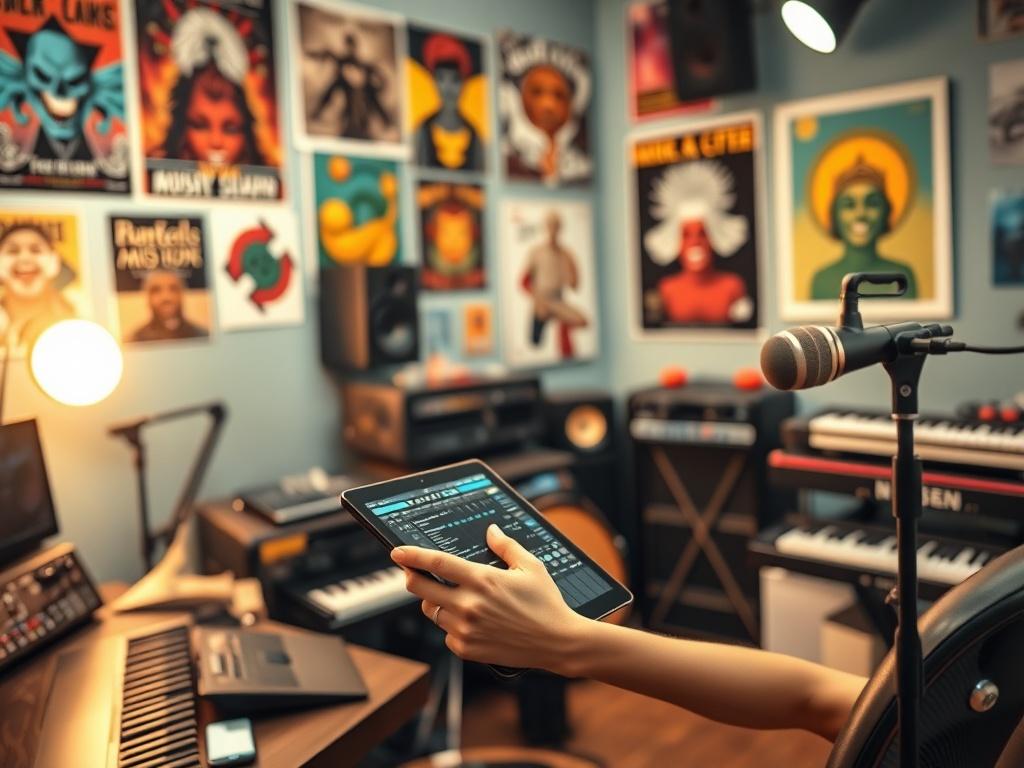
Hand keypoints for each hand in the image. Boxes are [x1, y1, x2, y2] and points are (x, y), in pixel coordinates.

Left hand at [391, 524, 588, 672]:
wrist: (557, 642)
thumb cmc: (546, 603)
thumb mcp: (530, 566)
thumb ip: (505, 546)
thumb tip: (490, 530)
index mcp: (482, 580)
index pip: (437, 564)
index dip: (412, 556)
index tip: (396, 551)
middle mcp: (469, 605)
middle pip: (421, 589)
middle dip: (411, 577)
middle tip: (411, 572)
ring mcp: (466, 629)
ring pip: (432, 612)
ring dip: (435, 602)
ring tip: (454, 597)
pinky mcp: (467, 649)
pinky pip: (446, 633)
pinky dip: (451, 625)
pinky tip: (470, 621)